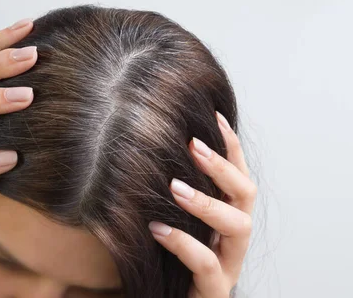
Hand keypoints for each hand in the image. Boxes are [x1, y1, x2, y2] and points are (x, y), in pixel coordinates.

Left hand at [148, 111, 256, 297]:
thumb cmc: (165, 259)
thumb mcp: (171, 218)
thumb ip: (170, 191)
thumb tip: (147, 147)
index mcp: (226, 216)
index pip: (237, 174)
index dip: (229, 145)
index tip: (212, 114)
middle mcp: (234, 238)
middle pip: (246, 195)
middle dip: (223, 167)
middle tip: (192, 145)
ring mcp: (228, 264)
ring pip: (239, 227)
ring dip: (208, 202)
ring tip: (174, 187)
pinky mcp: (214, 289)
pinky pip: (206, 264)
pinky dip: (184, 244)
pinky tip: (158, 229)